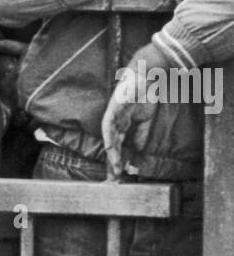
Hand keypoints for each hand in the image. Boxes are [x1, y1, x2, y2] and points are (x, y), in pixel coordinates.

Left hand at [102, 41, 170, 179]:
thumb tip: (137, 156)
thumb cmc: (145, 97)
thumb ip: (140, 139)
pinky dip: (109, 137)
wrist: (147, 76)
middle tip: (113, 179)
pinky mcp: (112, 108)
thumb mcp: (145, 123)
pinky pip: (108, 125)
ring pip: (109, 139)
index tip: (120, 177)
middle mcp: (114, 124)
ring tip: (114, 168)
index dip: (118, 163)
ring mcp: (112, 115)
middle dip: (112, 164)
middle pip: (111, 147)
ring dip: (111, 154)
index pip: (118, 148)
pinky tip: (111, 148)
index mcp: (122, 127)